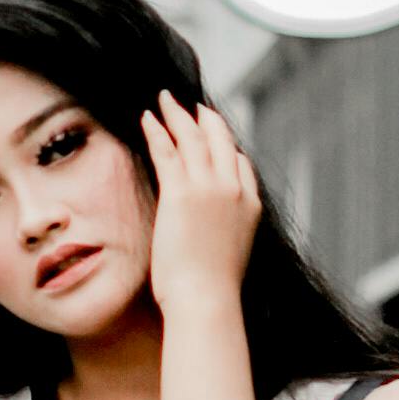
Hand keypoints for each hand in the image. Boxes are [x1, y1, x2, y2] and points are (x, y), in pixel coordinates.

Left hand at [142, 89, 259, 314]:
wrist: (206, 299)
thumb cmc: (214, 290)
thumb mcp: (231, 255)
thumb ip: (227, 232)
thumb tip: (212, 234)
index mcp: (251, 206)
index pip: (241, 164)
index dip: (226, 147)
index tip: (214, 137)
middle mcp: (233, 190)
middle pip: (221, 141)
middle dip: (205, 119)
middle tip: (191, 106)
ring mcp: (209, 188)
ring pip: (193, 138)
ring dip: (178, 114)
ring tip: (165, 100)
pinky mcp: (181, 192)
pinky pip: (167, 150)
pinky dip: (157, 130)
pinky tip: (148, 117)